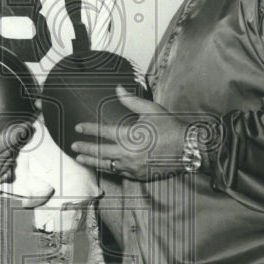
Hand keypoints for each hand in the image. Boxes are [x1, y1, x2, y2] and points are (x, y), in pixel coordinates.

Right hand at [0, 110, 31, 195]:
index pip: (15, 136)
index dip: (23, 129)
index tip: (28, 125)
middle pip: (13, 150)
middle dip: (13, 141)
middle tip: (9, 135)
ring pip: (11, 164)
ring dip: (9, 155)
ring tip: (0, 149)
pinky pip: (5, 177)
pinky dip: (5, 169)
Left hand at [71, 86, 187, 180]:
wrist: (188, 149)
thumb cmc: (171, 128)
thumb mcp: (151, 110)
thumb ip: (131, 101)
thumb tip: (118, 89)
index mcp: (129, 136)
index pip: (102, 131)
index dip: (88, 129)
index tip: (78, 127)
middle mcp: (128, 153)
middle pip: (100, 151)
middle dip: (85, 148)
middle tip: (74, 146)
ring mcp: (132, 166)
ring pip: (106, 165)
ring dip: (92, 161)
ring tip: (81, 159)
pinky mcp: (139, 175)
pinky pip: (119, 173)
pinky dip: (108, 169)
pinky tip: (103, 167)